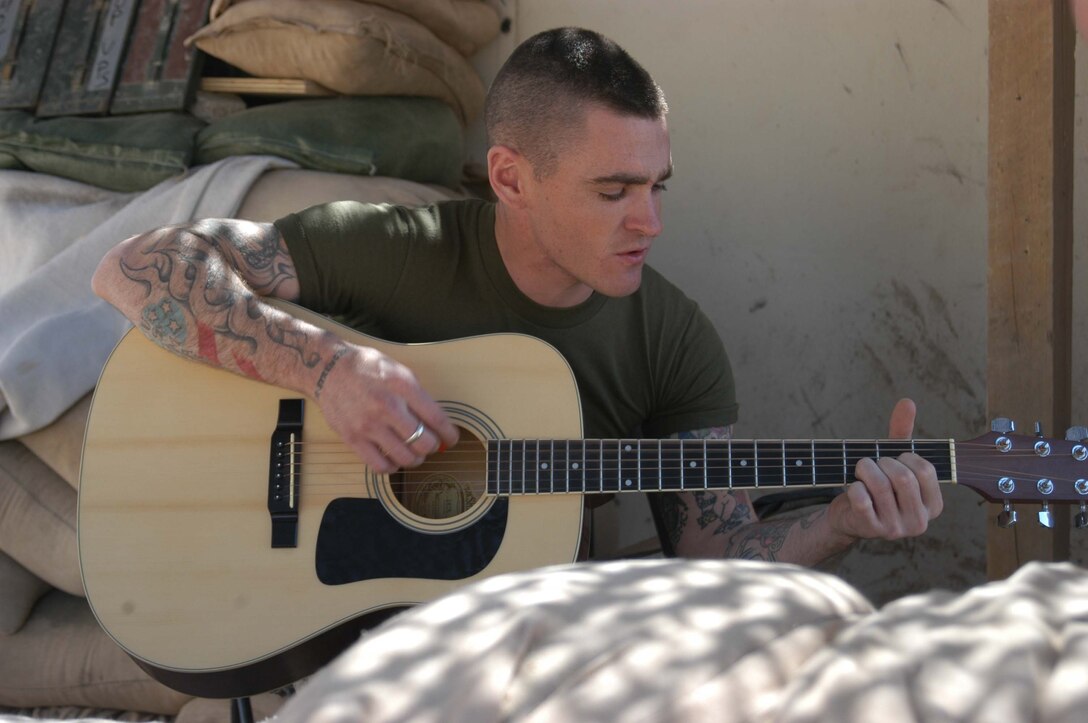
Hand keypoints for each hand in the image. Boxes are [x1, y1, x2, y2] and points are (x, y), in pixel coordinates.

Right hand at [316, 344, 458, 472]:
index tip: (451, 438)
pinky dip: (392, 467)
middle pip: (424, 442)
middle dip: (433, 446)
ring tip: (414, 452)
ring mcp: (368, 424)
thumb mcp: (398, 370)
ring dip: (415, 459)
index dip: (449, 433)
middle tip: (431, 444)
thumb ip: (417, 394)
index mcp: (402, 385)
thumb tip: (436, 422)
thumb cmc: (366, 367)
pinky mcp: (352, 438)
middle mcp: (387, 406)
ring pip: (405, 458)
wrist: (328, 368)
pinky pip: (380, 465)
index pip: (436, 418)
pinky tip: (393, 458)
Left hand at [827, 398, 942, 540]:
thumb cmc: (877, 487)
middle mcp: (919, 522)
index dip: (905, 457)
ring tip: (860, 469)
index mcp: (933, 506)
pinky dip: (854, 486)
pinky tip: (854, 487)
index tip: (894, 458)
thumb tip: (907, 402)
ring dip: (865, 469)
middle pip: (904, 478)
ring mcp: (896, 529)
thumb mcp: (893, 462)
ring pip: (882, 487)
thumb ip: (902, 434)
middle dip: (883, 462)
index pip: (926, 470)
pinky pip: (861, 499)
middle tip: (872, 463)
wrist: (848, 517)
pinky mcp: (870, 529)